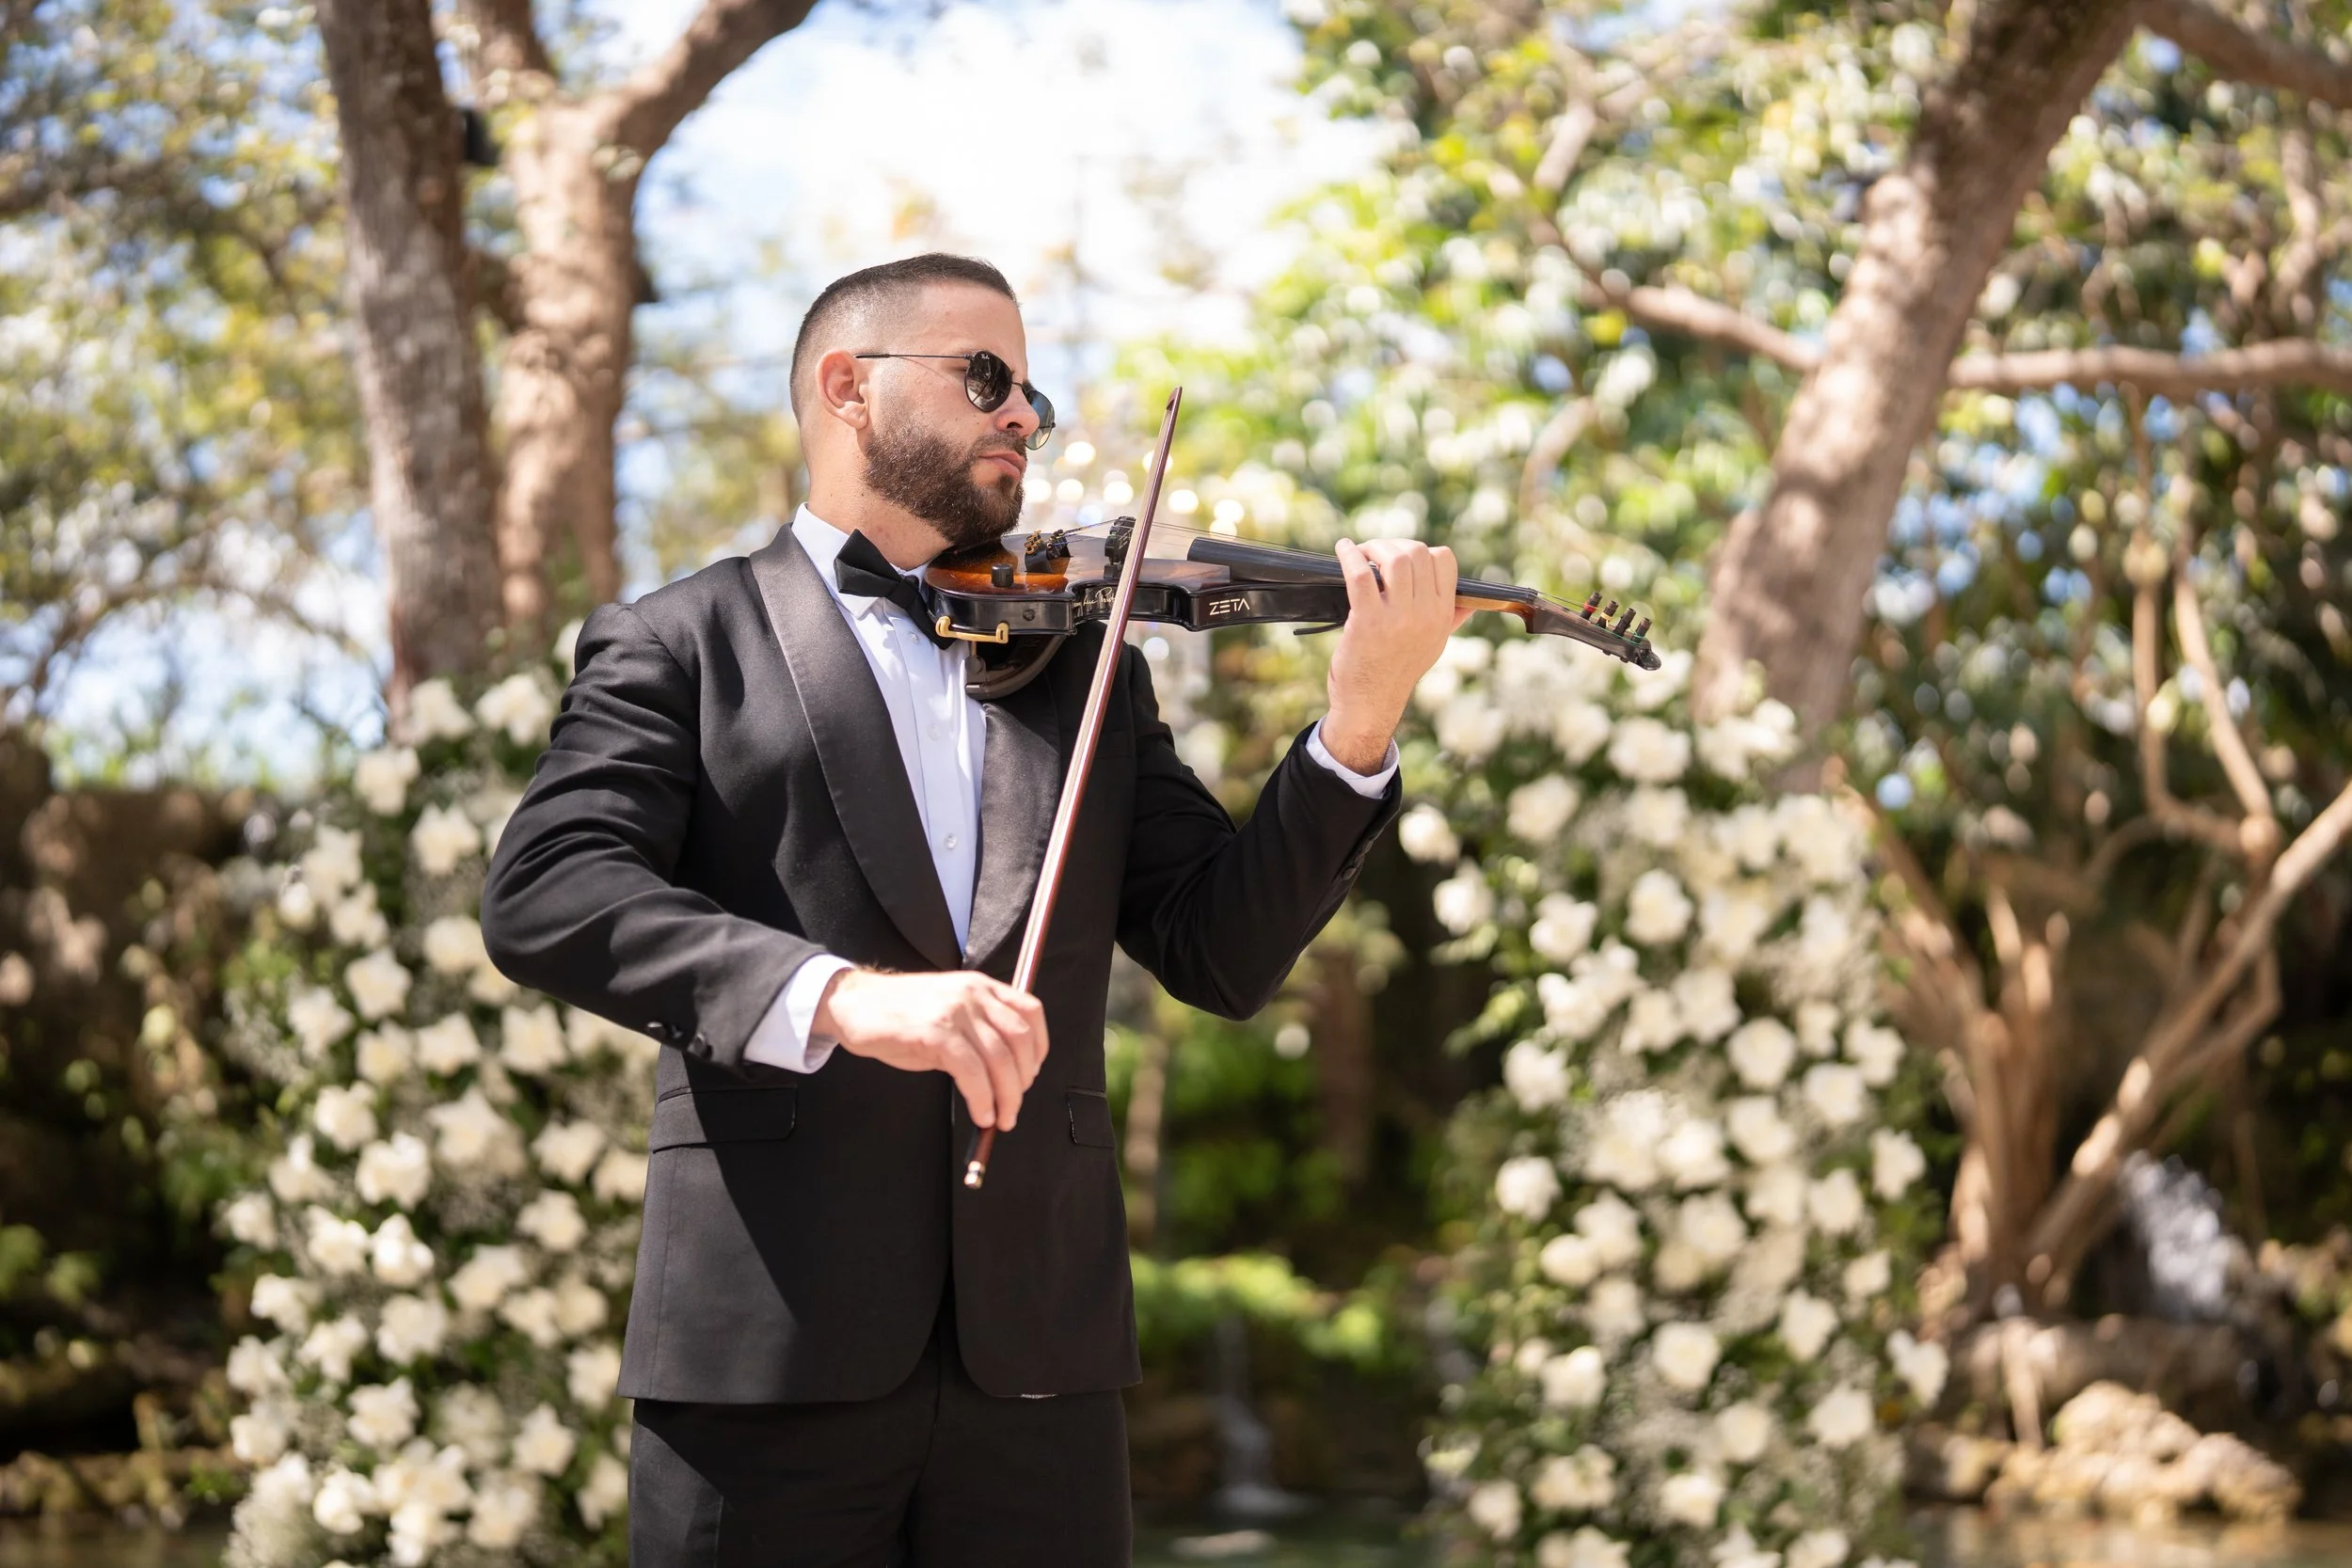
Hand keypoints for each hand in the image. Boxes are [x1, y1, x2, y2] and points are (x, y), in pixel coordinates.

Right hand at [811, 968, 1047, 1129]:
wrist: (854, 1004)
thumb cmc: (899, 1013)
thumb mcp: (947, 1011)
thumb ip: (978, 1031)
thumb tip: (1004, 1074)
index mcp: (980, 987)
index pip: (1030, 1012)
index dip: (1039, 1048)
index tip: (1031, 1074)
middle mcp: (973, 995)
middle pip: (1019, 1041)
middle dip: (1023, 1081)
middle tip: (1013, 1107)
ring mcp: (954, 1013)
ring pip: (999, 1060)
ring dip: (1006, 1097)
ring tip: (1000, 1118)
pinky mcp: (935, 1034)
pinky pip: (972, 1073)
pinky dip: (982, 1098)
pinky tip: (980, 1113)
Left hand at [1321, 537, 1473, 771]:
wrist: (1370, 704)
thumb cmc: (1396, 671)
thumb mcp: (1433, 646)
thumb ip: (1451, 620)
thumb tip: (1469, 602)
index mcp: (1443, 615)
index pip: (1445, 560)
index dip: (1422, 550)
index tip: (1402, 558)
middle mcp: (1425, 614)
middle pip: (1417, 552)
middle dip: (1394, 544)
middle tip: (1375, 554)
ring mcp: (1398, 618)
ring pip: (1394, 558)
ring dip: (1373, 547)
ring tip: (1360, 553)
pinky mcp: (1368, 621)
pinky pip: (1360, 575)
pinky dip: (1349, 555)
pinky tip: (1343, 549)